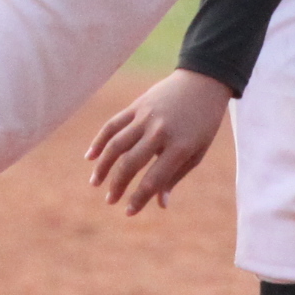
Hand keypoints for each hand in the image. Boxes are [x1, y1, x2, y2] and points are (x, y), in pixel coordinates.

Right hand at [85, 70, 231, 214]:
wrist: (203, 82)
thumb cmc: (204, 123)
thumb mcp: (197, 152)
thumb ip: (175, 176)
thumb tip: (160, 204)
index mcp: (180, 146)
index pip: (153, 179)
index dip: (139, 199)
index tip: (129, 212)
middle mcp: (160, 131)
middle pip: (130, 163)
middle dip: (117, 185)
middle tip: (110, 200)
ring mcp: (146, 117)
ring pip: (116, 144)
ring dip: (103, 166)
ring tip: (95, 183)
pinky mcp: (137, 105)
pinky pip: (113, 125)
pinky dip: (99, 141)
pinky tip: (90, 156)